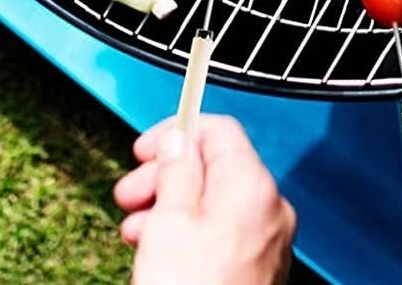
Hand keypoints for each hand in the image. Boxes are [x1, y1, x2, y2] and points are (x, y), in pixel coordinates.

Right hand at [114, 116, 294, 284]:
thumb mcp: (169, 221)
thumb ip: (175, 170)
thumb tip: (178, 139)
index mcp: (252, 185)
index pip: (220, 130)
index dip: (178, 132)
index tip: (145, 149)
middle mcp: (270, 209)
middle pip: (217, 168)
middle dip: (168, 176)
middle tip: (130, 194)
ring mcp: (268, 242)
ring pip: (217, 204)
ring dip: (172, 208)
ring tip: (137, 231)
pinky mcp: (259, 271)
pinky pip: (225, 235)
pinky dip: (192, 234)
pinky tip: (161, 253)